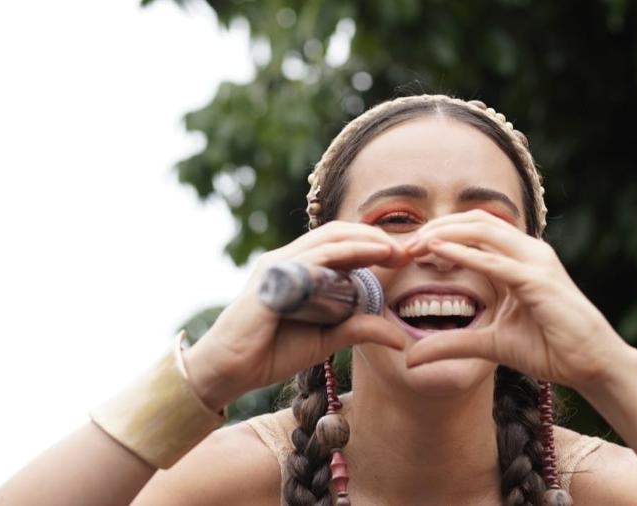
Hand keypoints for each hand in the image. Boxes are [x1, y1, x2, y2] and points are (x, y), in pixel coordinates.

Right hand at [184, 222, 410, 409]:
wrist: (228, 370)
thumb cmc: (272, 352)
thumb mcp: (327, 339)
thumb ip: (359, 329)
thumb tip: (399, 337)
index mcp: (299, 268)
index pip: (340, 244)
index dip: (374, 244)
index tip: (406, 255)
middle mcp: (289, 259)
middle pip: (337, 233)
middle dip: (375, 236)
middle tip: (408, 248)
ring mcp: (279, 265)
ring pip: (329, 239)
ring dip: (366, 240)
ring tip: (395, 249)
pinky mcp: (273, 278)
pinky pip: (313, 258)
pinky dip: (345, 254)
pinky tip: (370, 257)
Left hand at [403, 210, 631, 388]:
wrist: (592, 364)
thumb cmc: (550, 348)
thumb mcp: (490, 344)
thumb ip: (452, 343)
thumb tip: (411, 358)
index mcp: (518, 258)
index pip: (474, 230)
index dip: (440, 233)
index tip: (408, 249)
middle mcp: (528, 251)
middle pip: (476, 221)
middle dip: (437, 226)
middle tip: (405, 244)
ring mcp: (536, 262)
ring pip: (484, 231)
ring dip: (446, 233)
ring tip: (415, 244)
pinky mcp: (538, 281)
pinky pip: (496, 261)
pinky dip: (466, 253)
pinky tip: (439, 252)